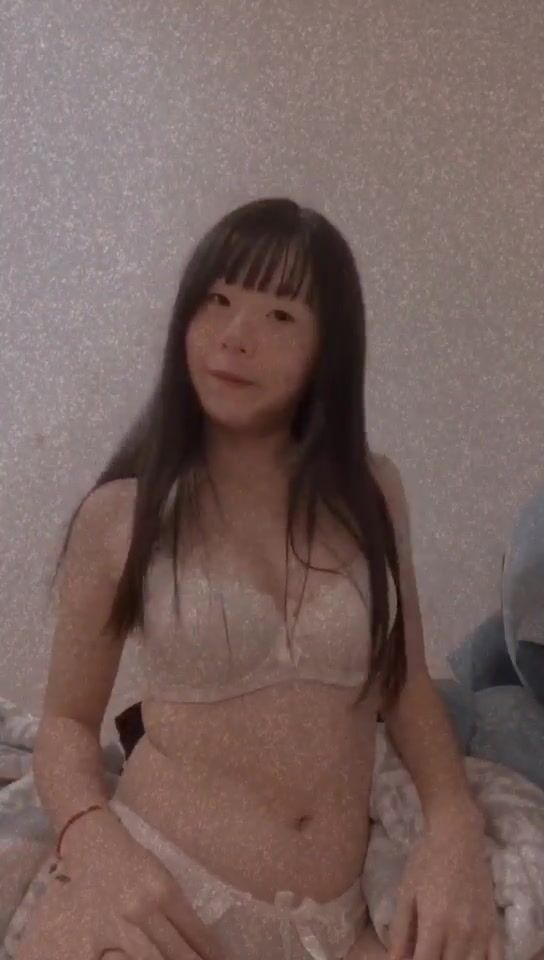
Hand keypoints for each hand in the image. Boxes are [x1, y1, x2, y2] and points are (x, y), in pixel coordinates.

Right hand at [59, 808, 225, 959]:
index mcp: (163, 891)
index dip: (211, 953)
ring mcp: (113, 927)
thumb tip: (200, 943)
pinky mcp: (88, 937)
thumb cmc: (134, 861)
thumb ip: (177, 909)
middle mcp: (140, 910)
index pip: (194, 932)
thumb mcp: (163, 878)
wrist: (92, 845)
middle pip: (174, 953)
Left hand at [387, 821, 504, 959]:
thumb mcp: (406, 892)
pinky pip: (496, 959)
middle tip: (426, 951)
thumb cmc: (426, 861)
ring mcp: (481, 930)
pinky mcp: (494, 926)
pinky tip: (469, 957)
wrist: (458, 838)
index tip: (411, 959)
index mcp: (434, 922)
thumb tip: (394, 959)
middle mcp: (460, 931)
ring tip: (444, 953)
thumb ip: (400, 930)